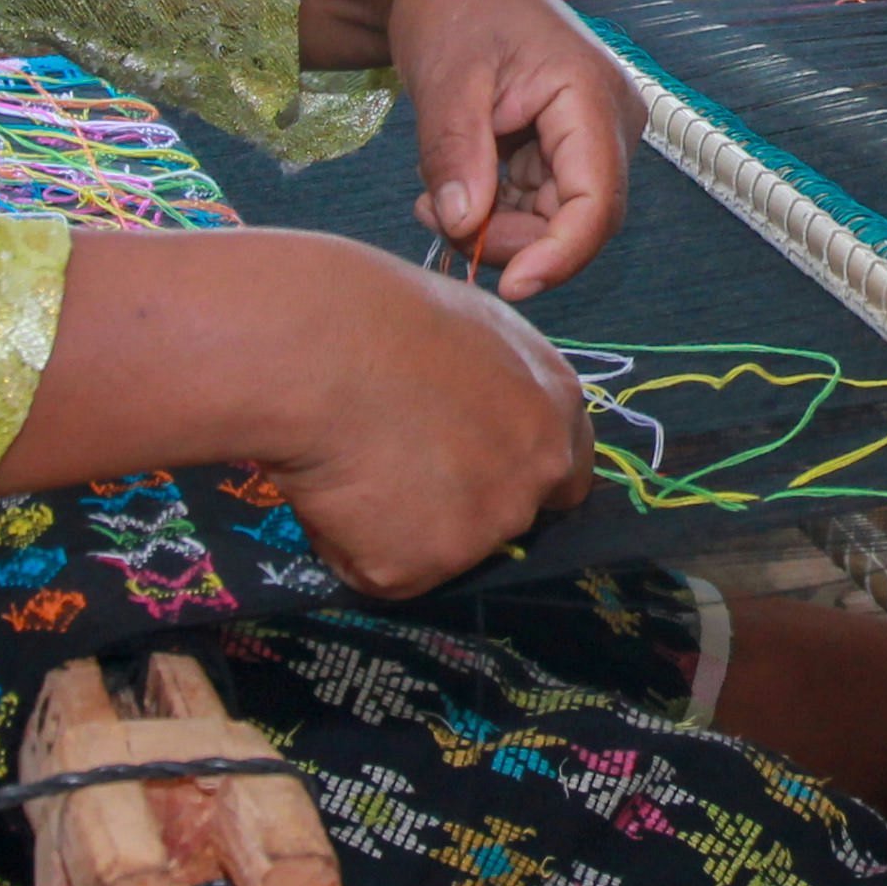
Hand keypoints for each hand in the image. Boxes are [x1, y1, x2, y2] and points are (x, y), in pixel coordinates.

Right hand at [258, 247, 602, 595]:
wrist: (320, 351)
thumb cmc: (382, 315)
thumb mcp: (474, 326)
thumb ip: (498, 383)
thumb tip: (473, 410)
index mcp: (557, 408)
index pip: (566, 476)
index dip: (517, 477)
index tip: (474, 471)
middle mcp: (537, 474)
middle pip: (507, 516)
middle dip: (460, 507)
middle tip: (398, 467)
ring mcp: (483, 527)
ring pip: (439, 547)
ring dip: (399, 524)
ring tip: (353, 464)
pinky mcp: (421, 568)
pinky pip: (380, 569)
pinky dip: (351, 544)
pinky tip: (332, 492)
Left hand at [302, 0, 642, 295]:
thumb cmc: (452, 7)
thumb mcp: (445, 79)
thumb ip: (455, 153)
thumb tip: (462, 225)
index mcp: (593, 97)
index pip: (596, 204)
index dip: (557, 257)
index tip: (506, 289)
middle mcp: (607, 122)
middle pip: (575, 222)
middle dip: (507, 239)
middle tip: (433, 215)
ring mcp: (588, 137)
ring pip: (552, 222)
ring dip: (491, 225)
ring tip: (430, 193)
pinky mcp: (562, 147)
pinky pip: (535, 205)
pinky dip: (490, 209)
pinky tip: (447, 185)